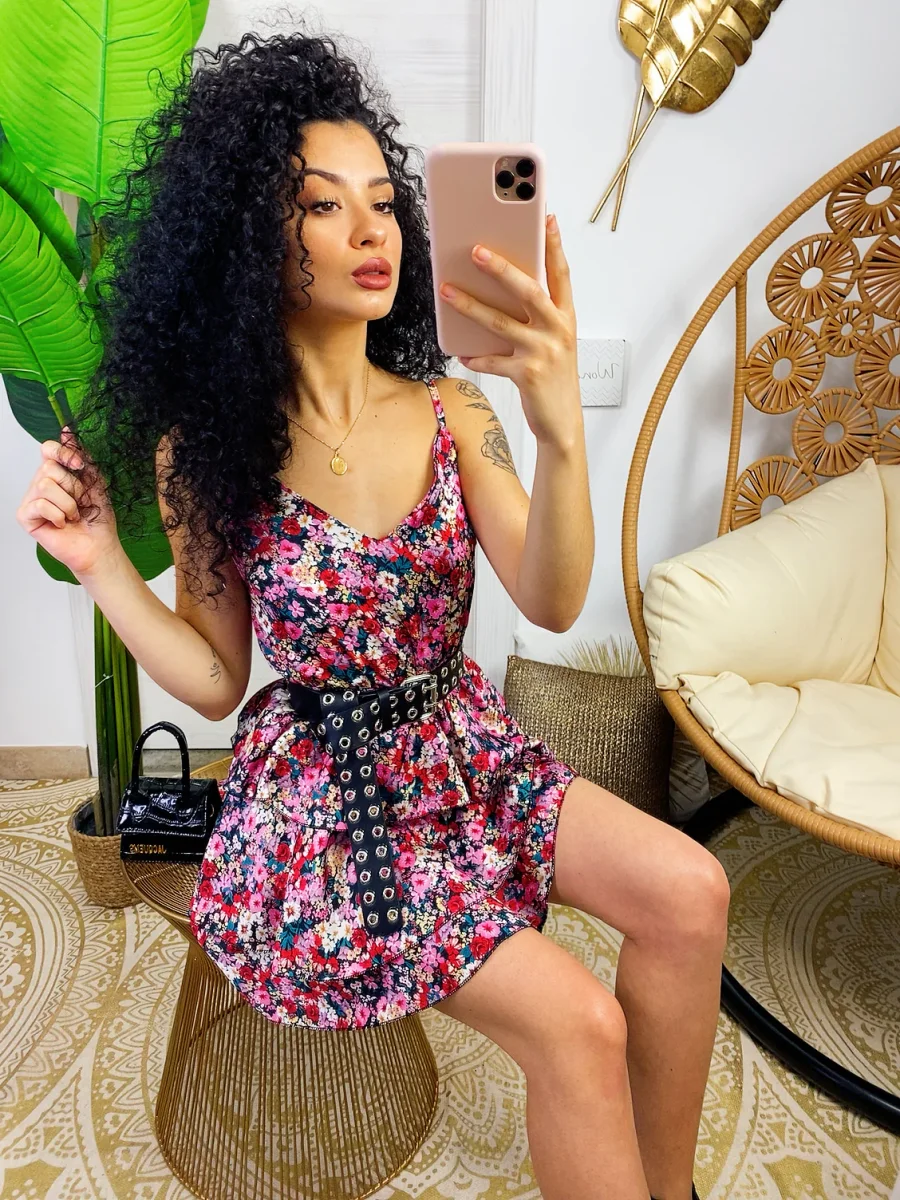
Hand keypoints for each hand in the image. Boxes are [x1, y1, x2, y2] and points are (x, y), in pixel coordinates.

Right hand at [16, 425, 120, 577]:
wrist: (99, 545)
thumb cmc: (97, 517)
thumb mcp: (94, 482)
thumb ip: (80, 457)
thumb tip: (66, 431)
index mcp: (56, 473)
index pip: (48, 449)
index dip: (62, 453)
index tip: (78, 465)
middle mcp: (40, 483)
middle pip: (48, 468)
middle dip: (72, 487)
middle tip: (79, 504)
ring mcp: (31, 500)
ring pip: (44, 485)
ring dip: (67, 504)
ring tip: (72, 516)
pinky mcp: (25, 516)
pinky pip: (40, 505)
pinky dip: (58, 515)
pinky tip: (61, 524)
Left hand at [438, 212, 579, 445]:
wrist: (562, 422)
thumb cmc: (554, 376)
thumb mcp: (553, 341)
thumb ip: (537, 315)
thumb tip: (501, 288)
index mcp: (566, 317)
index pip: (561, 274)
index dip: (554, 245)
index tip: (546, 217)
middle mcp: (558, 330)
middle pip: (529, 290)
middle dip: (501, 268)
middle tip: (476, 250)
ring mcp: (543, 352)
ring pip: (501, 322)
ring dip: (470, 305)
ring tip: (447, 290)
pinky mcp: (527, 375)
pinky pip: (492, 360)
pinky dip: (475, 355)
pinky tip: (460, 350)